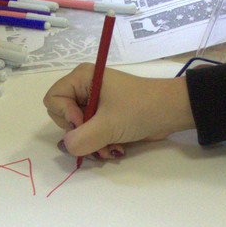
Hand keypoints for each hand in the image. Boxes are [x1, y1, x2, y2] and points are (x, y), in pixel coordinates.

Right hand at [43, 66, 195, 157]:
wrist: (172, 112)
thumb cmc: (140, 109)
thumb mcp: (108, 125)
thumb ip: (81, 139)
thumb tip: (66, 147)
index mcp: (82, 78)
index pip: (53, 100)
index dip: (65, 116)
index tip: (84, 123)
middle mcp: (85, 88)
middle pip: (63, 117)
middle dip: (79, 134)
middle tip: (97, 140)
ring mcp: (95, 103)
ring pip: (77, 130)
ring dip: (91, 144)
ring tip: (109, 149)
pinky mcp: (105, 116)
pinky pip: (90, 134)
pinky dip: (99, 144)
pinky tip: (114, 148)